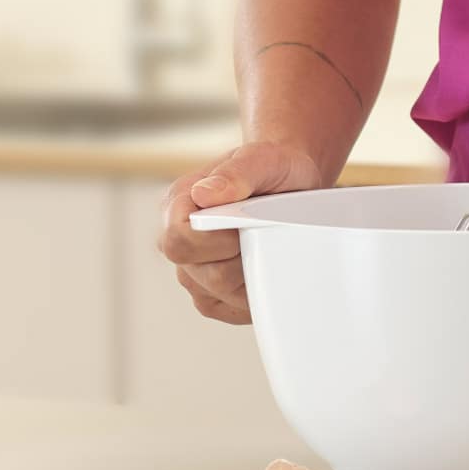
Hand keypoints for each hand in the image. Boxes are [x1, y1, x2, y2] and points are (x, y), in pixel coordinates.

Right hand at [158, 141, 322, 324]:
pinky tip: (266, 267)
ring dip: (251, 274)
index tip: (246, 224)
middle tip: (264, 232)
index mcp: (178, 206)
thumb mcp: (262, 159)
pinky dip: (255, 293)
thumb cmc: (273, 170)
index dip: (216, 240)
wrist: (291, 186)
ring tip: (266, 244)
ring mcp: (195, 274)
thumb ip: (236, 173)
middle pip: (202, 275)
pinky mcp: (216, 297)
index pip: (179, 241)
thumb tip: (205, 195)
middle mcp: (180, 243)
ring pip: (218, 295)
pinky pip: (232, 310)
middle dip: (241, 257)